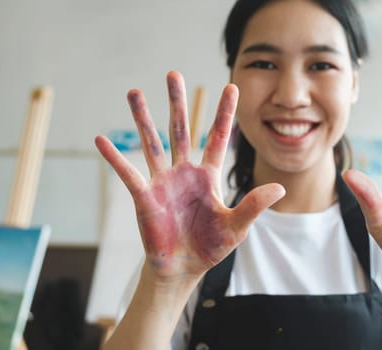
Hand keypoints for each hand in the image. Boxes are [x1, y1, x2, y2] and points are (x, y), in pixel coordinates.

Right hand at [95, 71, 283, 282]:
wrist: (183, 269)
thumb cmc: (210, 247)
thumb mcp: (236, 226)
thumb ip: (254, 205)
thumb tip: (280, 188)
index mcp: (208, 176)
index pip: (218, 138)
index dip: (225, 113)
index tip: (230, 87)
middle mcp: (184, 172)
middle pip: (181, 129)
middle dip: (177, 102)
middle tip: (173, 73)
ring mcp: (163, 182)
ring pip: (152, 143)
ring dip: (143, 118)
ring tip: (134, 92)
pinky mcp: (144, 197)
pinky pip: (128, 174)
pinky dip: (114, 158)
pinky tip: (101, 139)